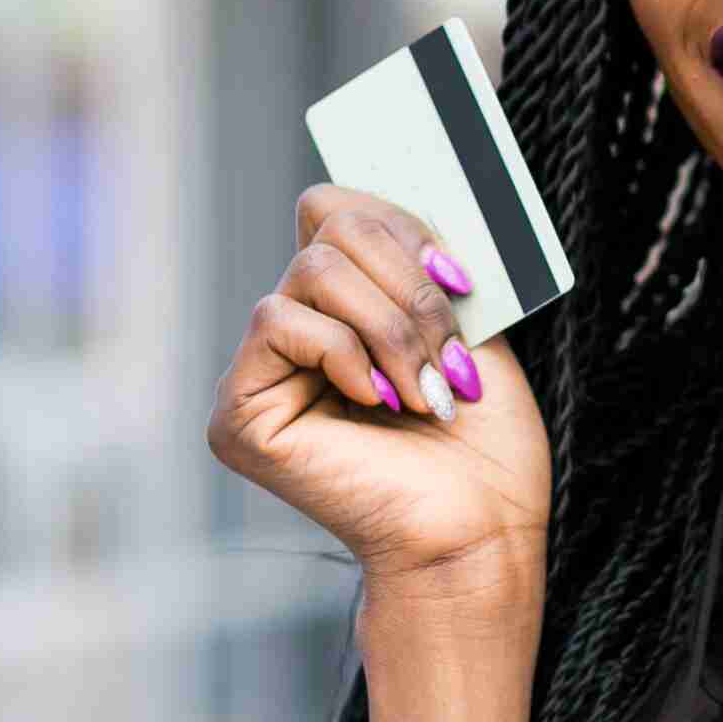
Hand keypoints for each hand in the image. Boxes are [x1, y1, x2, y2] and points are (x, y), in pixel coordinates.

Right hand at [207, 185, 552, 597]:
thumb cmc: (484, 448)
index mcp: (345, 310)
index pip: (339, 209)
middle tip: (450, 353)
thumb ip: (421, 256)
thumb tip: (400, 188)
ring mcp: (262, 373)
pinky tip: (376, 404)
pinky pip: (278, 322)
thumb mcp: (464, 323)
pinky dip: (344, 353)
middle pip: (327, 223)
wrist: (480, 533)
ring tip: (424, 391)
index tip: (462, 280)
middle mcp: (296, 334)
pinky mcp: (239, 412)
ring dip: (389, 326)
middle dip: (406, 283)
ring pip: (310, 268)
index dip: (401, 225)